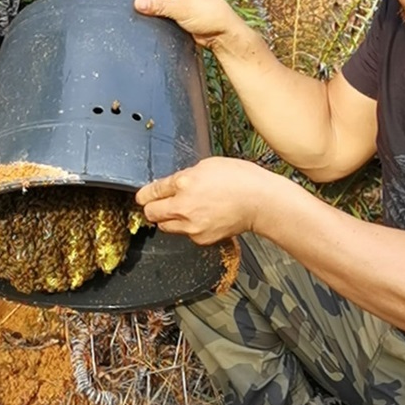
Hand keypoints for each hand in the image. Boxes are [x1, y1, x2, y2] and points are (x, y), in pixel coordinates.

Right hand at [134, 0, 243, 49]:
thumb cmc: (210, 14)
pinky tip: (170, 23)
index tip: (147, 4)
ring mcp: (178, 0)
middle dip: (152, 4)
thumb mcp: (179, 8)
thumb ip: (156, 5)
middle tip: (159, 12)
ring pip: (157, 5)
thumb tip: (138, 3)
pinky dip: (163, 19)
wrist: (222, 32)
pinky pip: (163, 14)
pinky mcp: (179, 13)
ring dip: (158, 13)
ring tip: (169, 18)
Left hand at [135, 157, 269, 244]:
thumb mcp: (207, 165)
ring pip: (165, 226)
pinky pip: (185, 234)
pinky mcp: (200, 239)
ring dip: (169, 218)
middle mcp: (183, 207)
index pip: (150, 192)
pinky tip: (203, 217)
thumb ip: (185, 176)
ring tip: (187, 209)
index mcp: (183, 184)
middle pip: (151, 213)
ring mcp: (191, 226)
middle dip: (153, 207)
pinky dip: (188, 227)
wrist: (260, 202)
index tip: (143, 196)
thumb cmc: (240, 179)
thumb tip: (172, 185)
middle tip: (162, 203)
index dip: (145, 194)